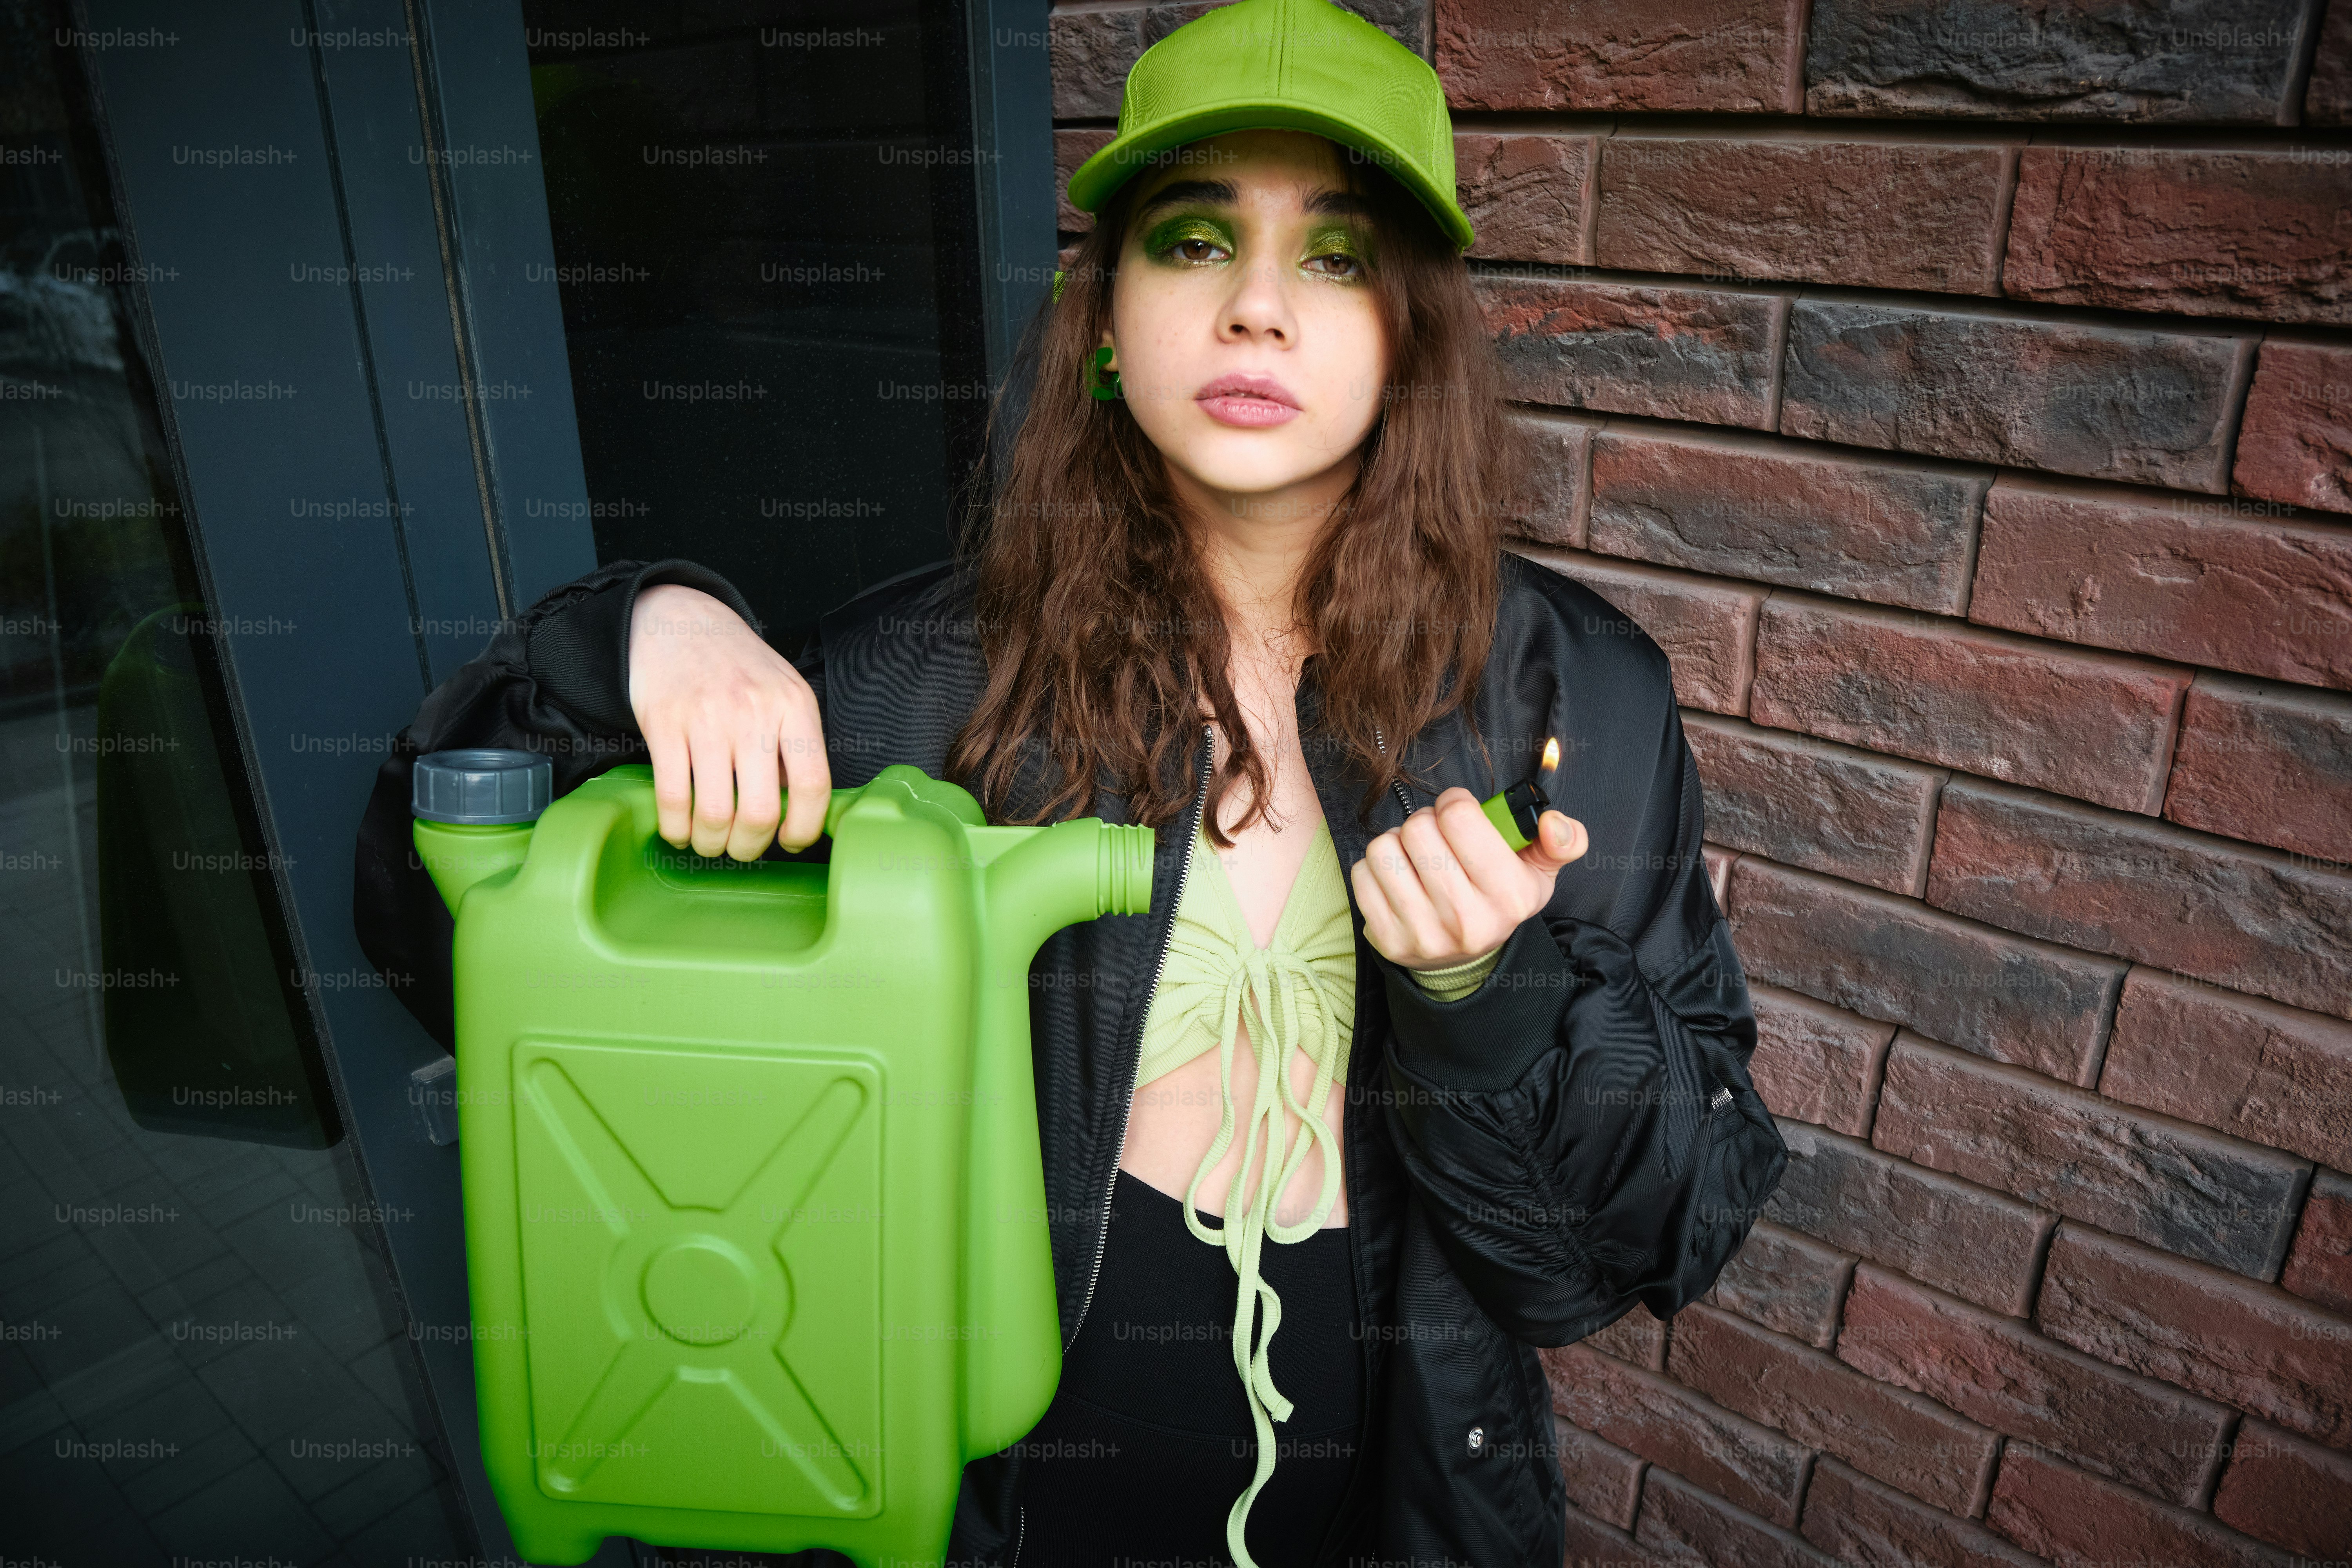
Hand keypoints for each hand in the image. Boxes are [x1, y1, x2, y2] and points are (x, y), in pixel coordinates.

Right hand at [627, 583, 828, 857]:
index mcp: (794, 706)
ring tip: (710, 842)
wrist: (680, 623)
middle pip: (760, 810)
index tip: (791, 841)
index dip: (804, 827)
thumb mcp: (785, 693)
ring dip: (711, 843)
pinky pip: (672, 797)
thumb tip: (801, 812)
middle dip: (750, 846)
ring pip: (714, 812)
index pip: (814, 785)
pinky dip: (675, 828)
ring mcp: (706, 718)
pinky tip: (680, 830)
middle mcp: (754, 712)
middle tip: (743, 849)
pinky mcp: (663, 724)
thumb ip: (796, 746)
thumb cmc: (738, 668)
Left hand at [1350, 787, 1587, 970]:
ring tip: (1416, 857)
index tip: (1459, 813)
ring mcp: (1423, 933)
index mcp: (1507, 895)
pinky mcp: (1387, 940)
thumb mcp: (1539, 871)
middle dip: (1425, 822)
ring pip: (1384, 847)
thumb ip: (1562, 840)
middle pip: (1417, 828)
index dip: (1454, 803)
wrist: (1467, 960)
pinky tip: (1398, 879)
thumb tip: (1552, 823)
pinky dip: (1376, 868)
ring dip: (1397, 842)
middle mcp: (1465, 919)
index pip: (1458, 817)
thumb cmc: (1498, 900)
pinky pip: (1362, 874)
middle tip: (1436, 837)